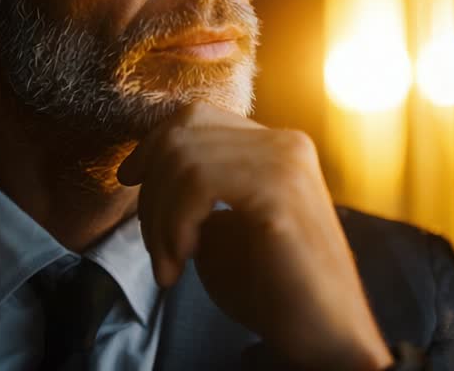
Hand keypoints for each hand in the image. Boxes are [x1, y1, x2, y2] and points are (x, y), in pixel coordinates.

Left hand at [117, 102, 392, 370]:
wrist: (324, 337)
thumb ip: (194, 195)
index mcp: (275, 147)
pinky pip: (199, 183)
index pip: (196, 117)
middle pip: (184, 131)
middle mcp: (286, 143)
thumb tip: (145, 172)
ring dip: (159, 216)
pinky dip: (175, 222)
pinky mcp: (280, 191)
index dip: (152, 145)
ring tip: (169, 264)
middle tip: (157, 247)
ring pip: (184, 157)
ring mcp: (286, 162)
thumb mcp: (222, 230)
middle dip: (151, 189)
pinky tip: (183, 258)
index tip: (129, 180)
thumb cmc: (273, 291)